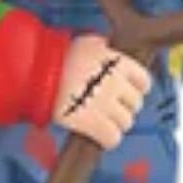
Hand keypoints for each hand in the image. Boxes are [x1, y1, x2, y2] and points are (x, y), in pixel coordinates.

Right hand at [52, 34, 150, 149]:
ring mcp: (105, 104)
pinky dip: (107, 139)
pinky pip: (112, 138)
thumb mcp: (87, 42)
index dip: (135, 88)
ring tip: (101, 120)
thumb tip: (109, 49)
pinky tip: (98, 134)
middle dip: (123, 106)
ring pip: (126, 123)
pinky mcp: (92, 122)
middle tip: (110, 106)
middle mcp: (116, 83)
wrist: (38, 72)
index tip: (127, 92)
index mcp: (118, 63)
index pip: (144, 81)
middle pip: (135, 104)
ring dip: (115, 123)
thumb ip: (104, 47)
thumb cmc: (59, 56)